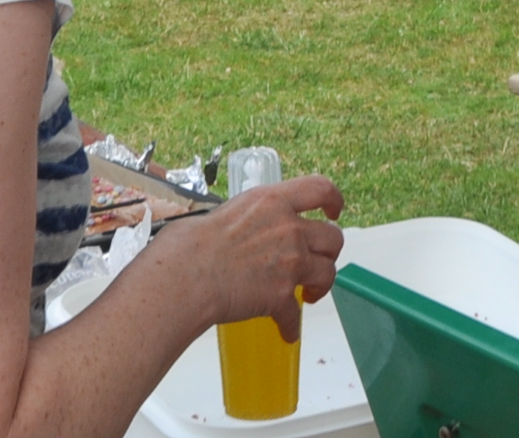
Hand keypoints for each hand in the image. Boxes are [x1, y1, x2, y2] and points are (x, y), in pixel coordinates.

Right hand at [179, 177, 345, 338]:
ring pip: (328, 273)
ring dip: (321, 285)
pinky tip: (285, 330)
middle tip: (318, 260)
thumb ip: (249, 219)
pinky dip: (291, 325)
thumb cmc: (190, 245)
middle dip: (329, 252)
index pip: (319, 188)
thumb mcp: (225, 211)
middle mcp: (288, 229)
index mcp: (273, 201)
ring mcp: (290, 263)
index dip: (334, 198)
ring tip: (308, 294)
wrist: (184, 277)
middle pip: (333, 238)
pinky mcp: (281, 296)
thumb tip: (242, 229)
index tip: (334, 209)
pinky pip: (296, 315)